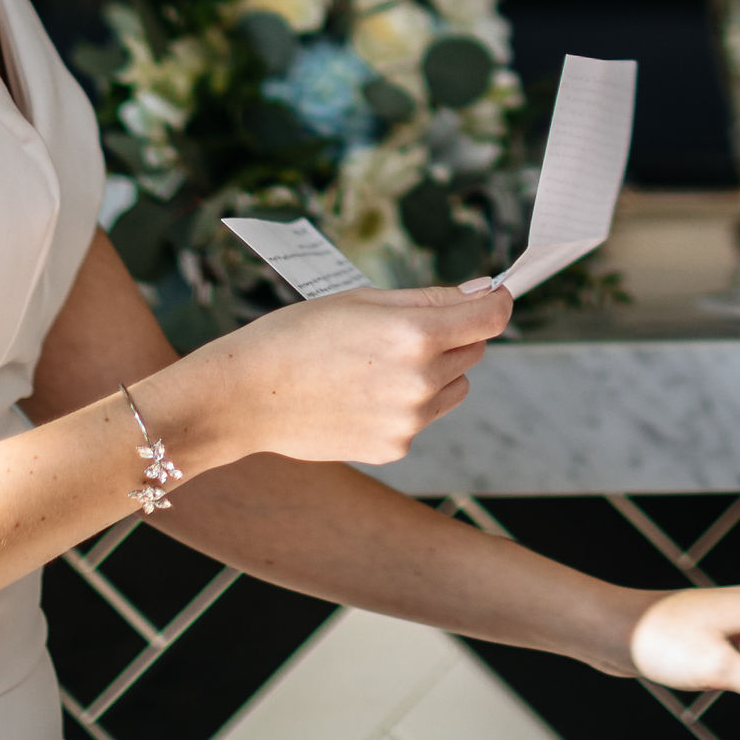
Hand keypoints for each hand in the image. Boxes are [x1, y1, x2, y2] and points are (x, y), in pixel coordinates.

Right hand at [154, 285, 513, 466]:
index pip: (492, 316)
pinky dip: (407, 404)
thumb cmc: (299, 335)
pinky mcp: (396, 448)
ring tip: (376, 366)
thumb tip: (486, 292)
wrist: (246, 396)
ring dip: (435, 371)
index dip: (493, 301)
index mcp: (415, 334)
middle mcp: (421, 380)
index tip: (487, 296)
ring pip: (455, 385)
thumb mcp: (364, 299)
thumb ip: (433, 299)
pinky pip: (424, 416)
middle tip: (402, 331)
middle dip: (454, 335)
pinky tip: (361, 395)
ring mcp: (410, 420)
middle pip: (475, 349)